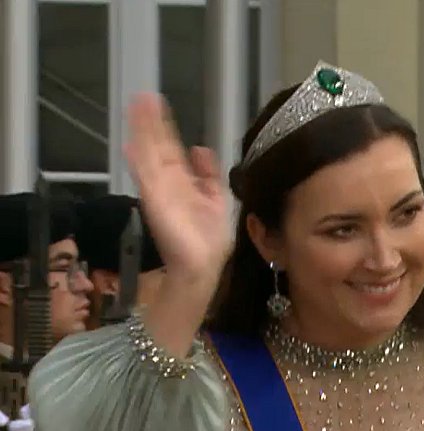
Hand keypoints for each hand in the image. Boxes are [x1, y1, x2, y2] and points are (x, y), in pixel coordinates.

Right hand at [124, 94, 230, 285]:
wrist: (201, 266)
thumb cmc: (208, 239)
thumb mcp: (216, 199)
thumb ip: (209, 174)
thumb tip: (201, 148)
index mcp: (182, 181)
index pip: (169, 148)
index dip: (164, 127)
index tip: (157, 105)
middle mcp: (167, 182)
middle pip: (157, 146)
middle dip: (150, 122)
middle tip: (142, 97)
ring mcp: (159, 190)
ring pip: (149, 155)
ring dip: (143, 132)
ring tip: (136, 108)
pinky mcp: (155, 201)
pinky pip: (146, 177)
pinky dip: (140, 161)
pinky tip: (133, 144)